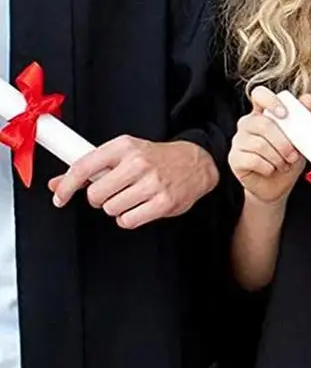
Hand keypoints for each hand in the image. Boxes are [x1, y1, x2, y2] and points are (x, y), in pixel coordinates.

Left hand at [49, 138, 218, 228]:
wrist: (195, 162)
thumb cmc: (157, 158)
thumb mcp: (125, 153)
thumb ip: (92, 168)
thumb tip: (58, 184)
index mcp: (124, 146)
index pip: (84, 166)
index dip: (67, 185)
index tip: (60, 197)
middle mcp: (138, 163)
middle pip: (97, 194)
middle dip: (99, 198)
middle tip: (111, 193)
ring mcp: (152, 183)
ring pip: (112, 209)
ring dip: (117, 208)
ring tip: (131, 197)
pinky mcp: (164, 202)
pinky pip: (128, 220)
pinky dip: (129, 218)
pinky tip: (140, 207)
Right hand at [228, 87, 310, 204]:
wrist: (278, 187)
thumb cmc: (288, 159)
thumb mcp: (302, 138)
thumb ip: (305, 117)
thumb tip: (308, 99)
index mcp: (264, 113)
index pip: (259, 94)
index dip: (271, 100)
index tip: (284, 114)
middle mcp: (248, 124)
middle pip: (263, 123)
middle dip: (283, 142)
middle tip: (293, 154)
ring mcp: (239, 141)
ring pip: (259, 144)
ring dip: (278, 158)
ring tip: (284, 164)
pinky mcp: (234, 158)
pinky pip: (252, 160)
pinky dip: (268, 167)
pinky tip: (271, 170)